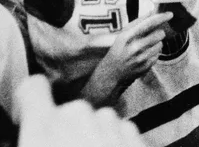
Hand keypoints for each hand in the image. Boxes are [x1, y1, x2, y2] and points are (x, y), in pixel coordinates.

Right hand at [16, 76, 146, 146]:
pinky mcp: (135, 134)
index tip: (31, 111)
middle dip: (67, 131)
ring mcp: (110, 122)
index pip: (33, 89)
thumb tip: (35, 140)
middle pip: (69, 112)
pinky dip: (115, 145)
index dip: (32, 100)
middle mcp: (79, 115)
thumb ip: (36, 140)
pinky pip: (119, 132)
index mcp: (46, 125)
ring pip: (97, 122)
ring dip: (93, 138)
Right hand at [96, 12, 172, 85]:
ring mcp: (140, 59)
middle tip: (153, 35)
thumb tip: (151, 12)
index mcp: (126, 37)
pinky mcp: (145, 68)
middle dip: (159, 32)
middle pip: (159, 34)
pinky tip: (145, 55)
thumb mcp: (122, 35)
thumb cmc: (117, 51)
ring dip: (157, 43)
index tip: (170, 14)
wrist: (110, 74)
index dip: (161, 18)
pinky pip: (158, 55)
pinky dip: (154, 53)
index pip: (148, 24)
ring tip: (146, 47)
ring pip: (160, 44)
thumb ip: (137, 23)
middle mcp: (133, 48)